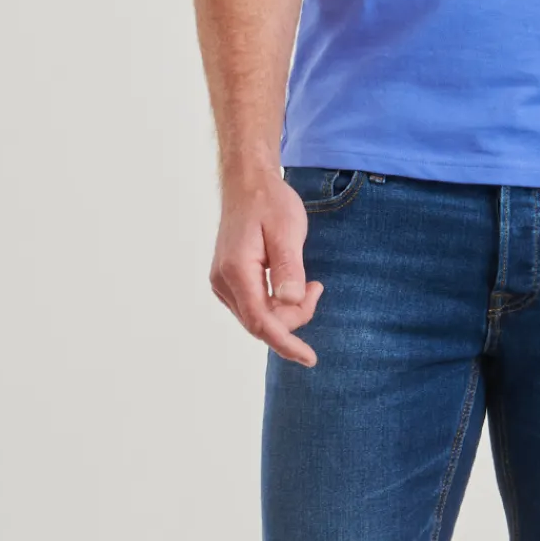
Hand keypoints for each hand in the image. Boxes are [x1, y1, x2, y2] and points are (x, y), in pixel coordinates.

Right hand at [209, 174, 323, 365]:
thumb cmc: (269, 203)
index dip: (286, 343)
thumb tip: (290, 302)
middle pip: (261, 322)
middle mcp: (223, 282)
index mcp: (236, 271)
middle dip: (294, 317)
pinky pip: (254, 305)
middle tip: (317, 287)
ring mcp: (222, 282)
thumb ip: (288, 267)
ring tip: (309, 282)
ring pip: (258, 317)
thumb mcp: (287, 230)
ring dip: (286, 310)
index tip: (310, 358)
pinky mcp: (228, 280)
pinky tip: (292, 284)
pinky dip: (276, 303)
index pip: (261, 322)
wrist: (247, 183)